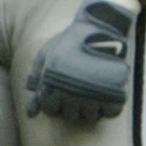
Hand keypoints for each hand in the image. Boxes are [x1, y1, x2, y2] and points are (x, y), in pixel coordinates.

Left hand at [22, 0, 134, 122]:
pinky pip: (111, 112)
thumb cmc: (69, 41)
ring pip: (90, 116)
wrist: (99, 29)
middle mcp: (70, 94)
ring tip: (93, 91)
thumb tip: (30, 112)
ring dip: (91, 107)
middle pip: (70, 115)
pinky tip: (107, 94)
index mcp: (51, 86)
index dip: (54, 102)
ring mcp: (93, 95)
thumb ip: (35, 79)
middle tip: (79, 91)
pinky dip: (110, 107)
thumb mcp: (45, 55)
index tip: (61, 93)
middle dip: (72, 105)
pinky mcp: (115, 94)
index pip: (50, 109)